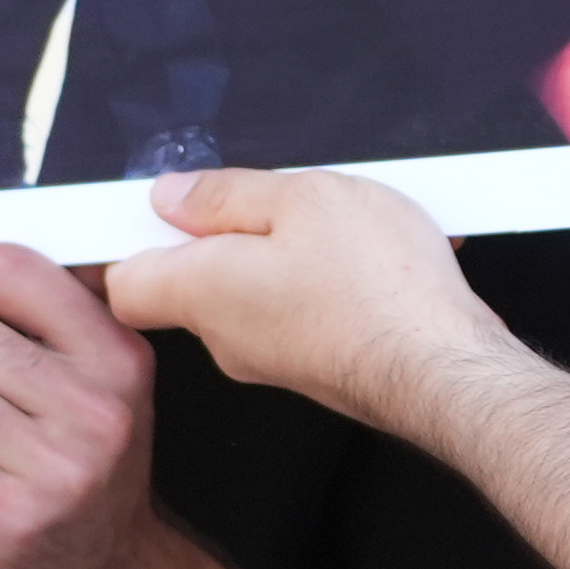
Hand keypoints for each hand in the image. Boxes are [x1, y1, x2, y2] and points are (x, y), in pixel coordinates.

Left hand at [108, 160, 507, 434]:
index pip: (120, 279)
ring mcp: (270, 360)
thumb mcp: (302, 198)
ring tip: (341, 221)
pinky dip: (323, 279)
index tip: (149, 204)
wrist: (449, 373)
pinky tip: (372, 256)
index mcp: (202, 291)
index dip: (127, 238)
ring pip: (251, 291)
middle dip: (222, 231)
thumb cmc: (379, 289)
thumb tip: (172, 197)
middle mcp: (225, 338)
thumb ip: (226, 195)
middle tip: (272, 195)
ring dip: (283, 251)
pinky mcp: (315, 368)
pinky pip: (297, 310)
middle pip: (190, 279)